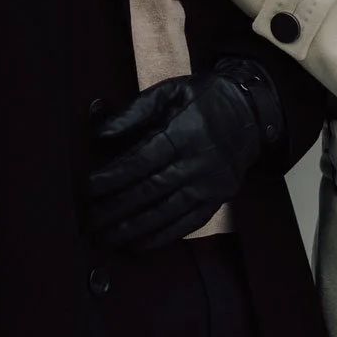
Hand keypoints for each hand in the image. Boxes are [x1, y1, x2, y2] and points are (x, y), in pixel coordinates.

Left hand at [85, 57, 283, 250]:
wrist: (249, 113)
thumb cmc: (202, 99)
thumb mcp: (169, 91)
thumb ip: (133, 112)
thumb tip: (100, 135)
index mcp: (183, 132)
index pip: (140, 160)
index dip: (112, 177)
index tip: (87, 189)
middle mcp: (197, 162)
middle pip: (149, 191)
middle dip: (115, 210)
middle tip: (88, 222)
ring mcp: (209, 185)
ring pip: (166, 213)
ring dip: (132, 230)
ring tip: (106, 240)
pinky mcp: (217, 200)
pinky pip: (186, 224)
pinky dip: (160, 237)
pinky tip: (137, 245)